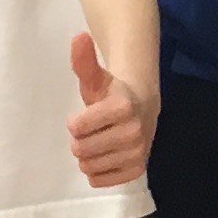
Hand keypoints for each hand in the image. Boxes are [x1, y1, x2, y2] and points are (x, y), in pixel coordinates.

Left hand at [66, 33, 151, 188]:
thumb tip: (78, 37)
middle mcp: (134, 132)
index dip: (76, 122)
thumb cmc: (111, 94)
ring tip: (100, 142)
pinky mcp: (137, 170)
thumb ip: (84, 61)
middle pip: (80, 149)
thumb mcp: (95, 78)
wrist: (141, 109)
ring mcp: (137, 153)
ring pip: (88, 166)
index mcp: (123, 107)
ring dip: (89, 155)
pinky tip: (106, 156)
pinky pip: (99, 180)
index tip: (87, 116)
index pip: (76, 128)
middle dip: (81, 140)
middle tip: (93, 131)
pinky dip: (98, 170)